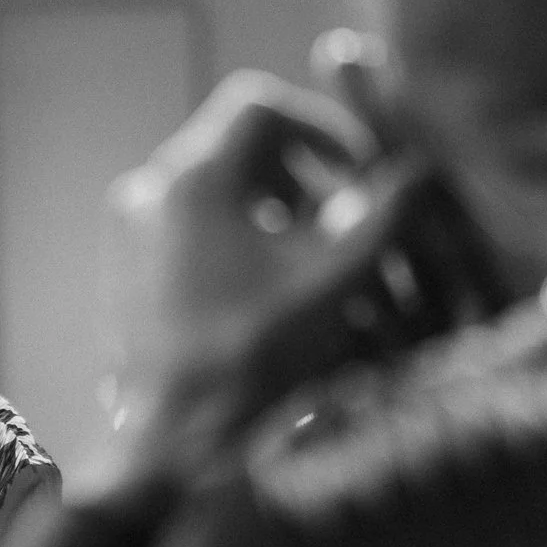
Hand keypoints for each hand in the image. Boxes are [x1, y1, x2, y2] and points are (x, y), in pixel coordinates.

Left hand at [84, 70, 484, 498]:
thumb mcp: (332, 279)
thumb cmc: (253, 356)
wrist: (173, 440)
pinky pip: (189, 231)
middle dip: (300, 177)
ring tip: (317, 262)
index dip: (317, 127)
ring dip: (273, 213)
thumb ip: (380, 216)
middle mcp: (149, 192)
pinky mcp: (127, 272)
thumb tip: (419, 171)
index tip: (356, 169)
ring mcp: (130, 233)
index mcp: (192, 178)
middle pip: (236, 149)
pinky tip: (275, 292)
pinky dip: (238, 244)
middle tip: (343, 219)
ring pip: (215, 193)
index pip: (258, 106)